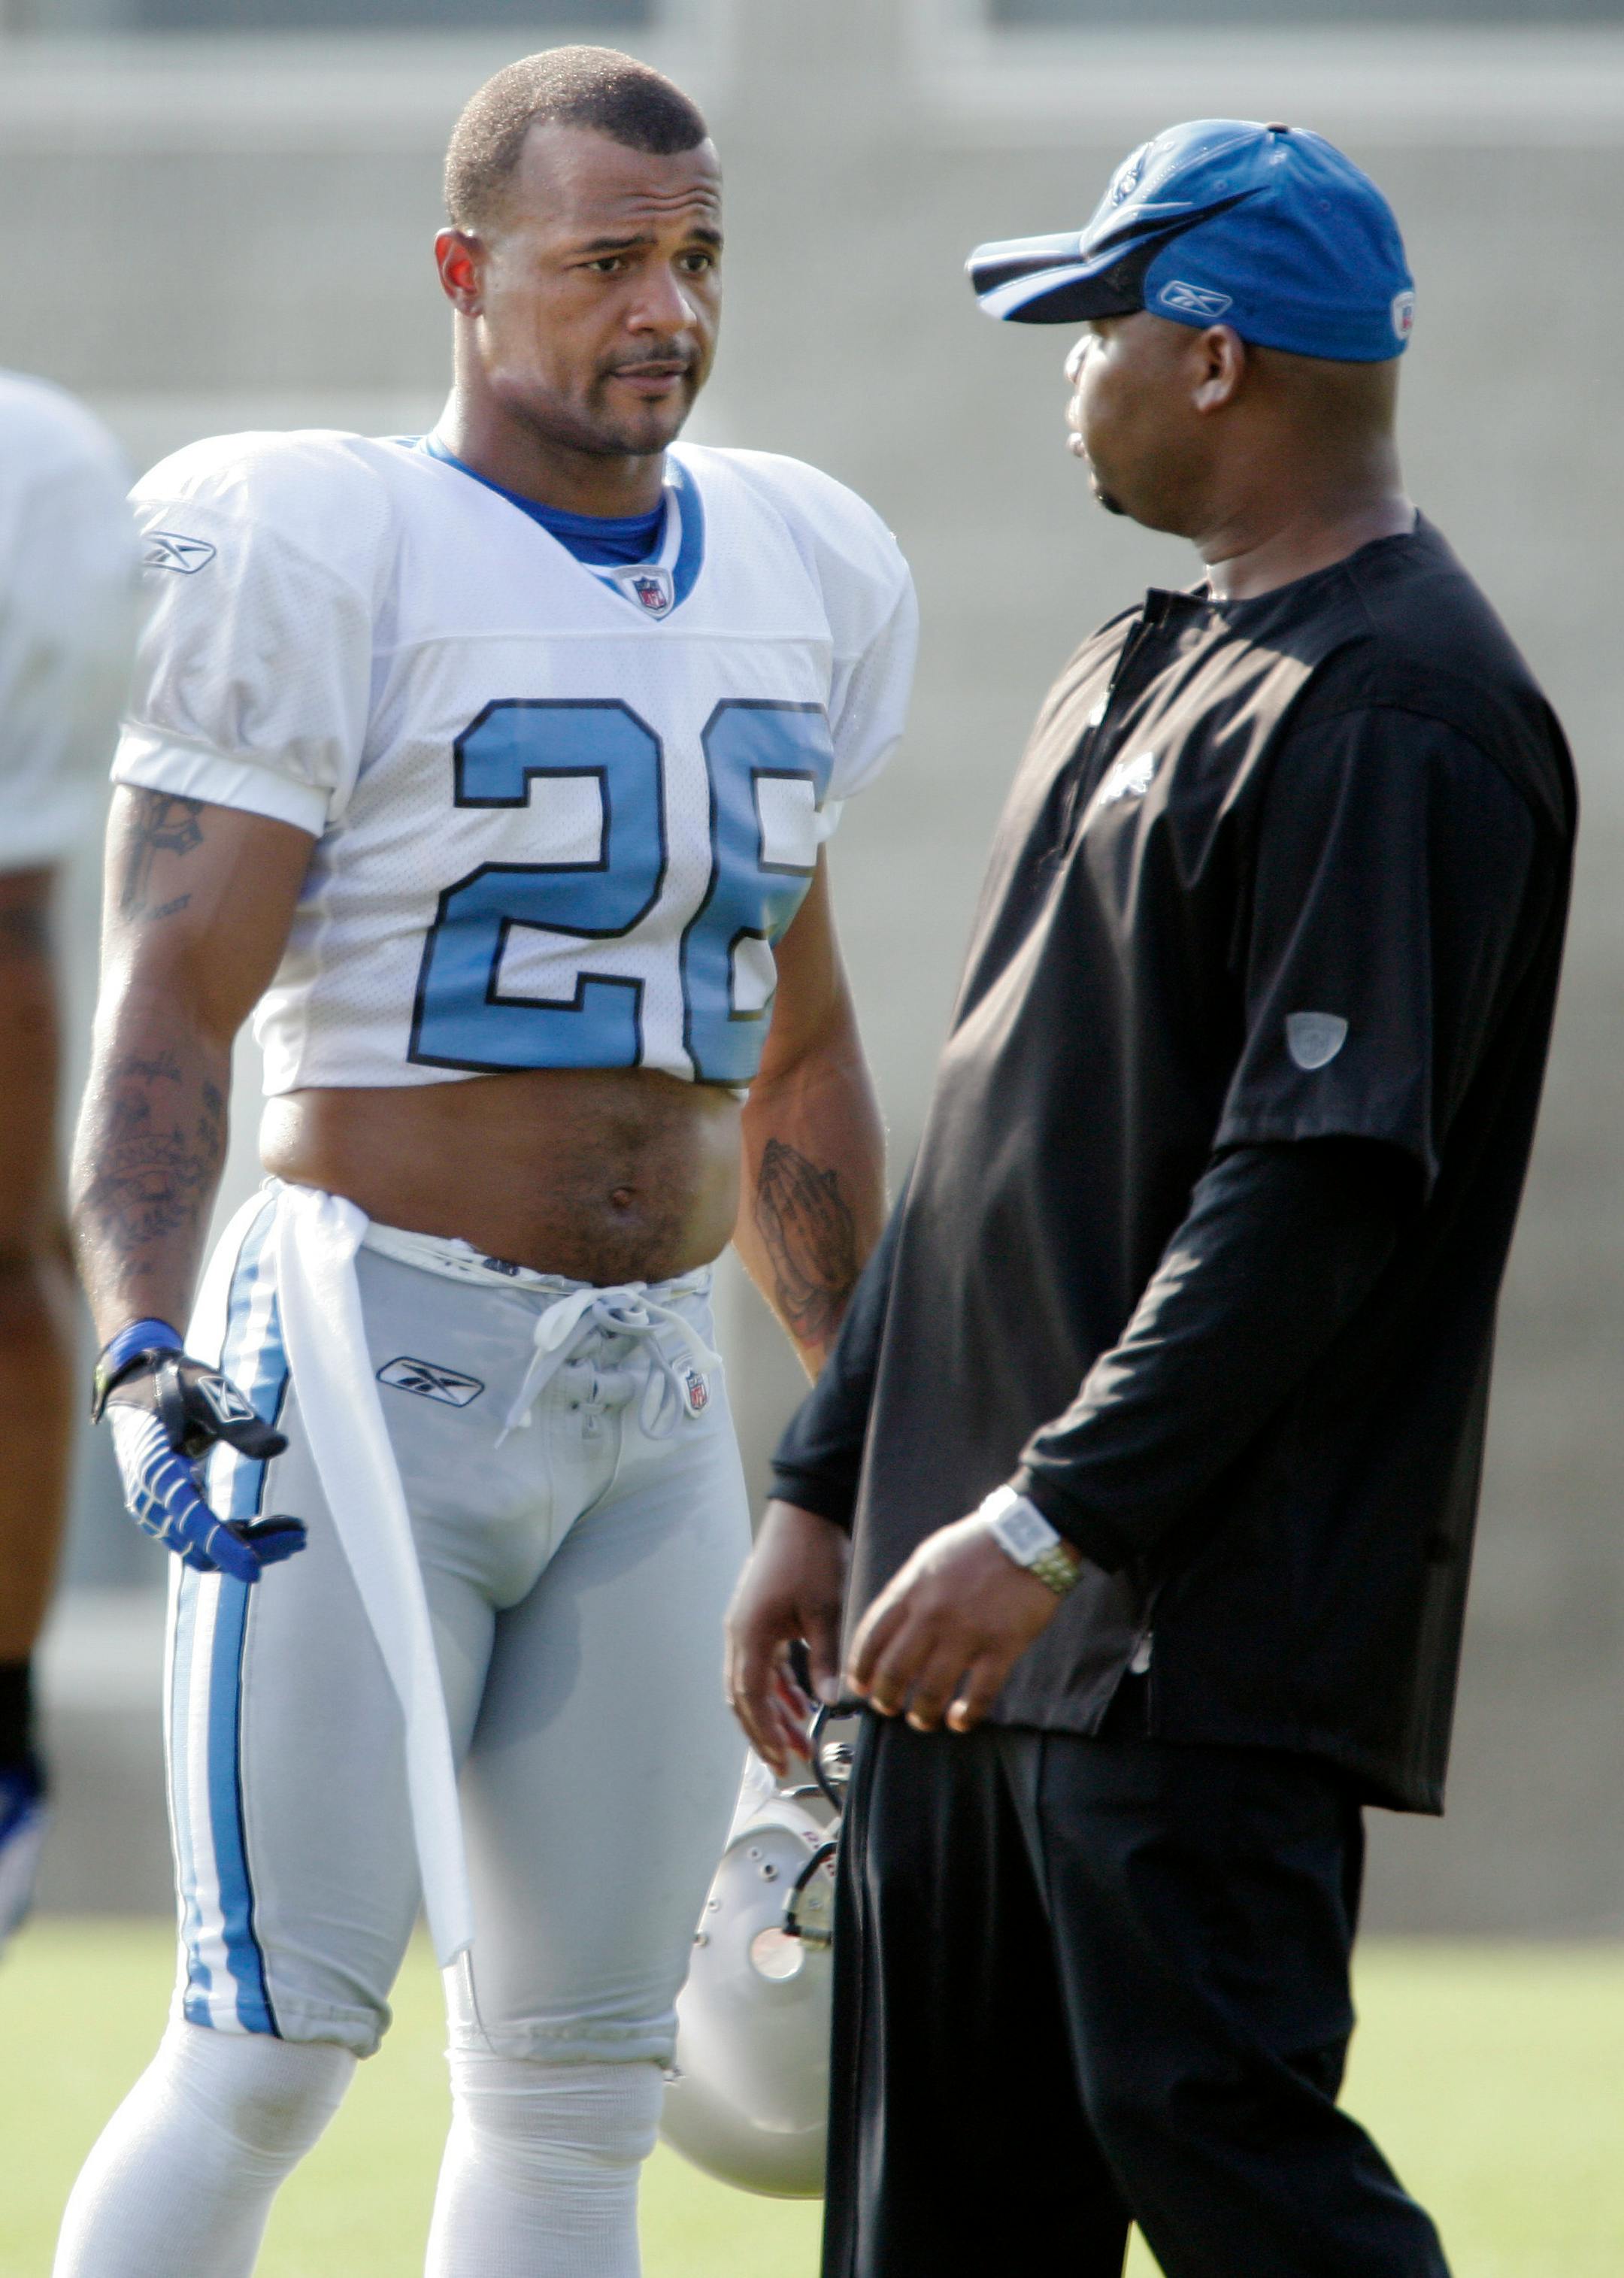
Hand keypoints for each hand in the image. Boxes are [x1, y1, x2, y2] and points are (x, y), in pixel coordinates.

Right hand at [104, 1349, 306, 1581]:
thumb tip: (279, 1448)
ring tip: (296, 1533)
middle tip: (301, 1536)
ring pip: (204, 1549)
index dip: (224, 1546)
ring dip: (250, 1547)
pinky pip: (202, 1537)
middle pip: (202, 1545)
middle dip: (253, 1549)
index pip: (192, 1519)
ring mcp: (156, 1510)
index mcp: (156, 1468)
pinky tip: (273, 1527)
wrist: (136, 1383)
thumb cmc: (174, 1383)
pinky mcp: (168, 1510)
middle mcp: (151, 1499)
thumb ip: (237, 1420)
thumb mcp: (204, 1390)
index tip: (255, 1569)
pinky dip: (236, 1538)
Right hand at [725, 1499, 850, 1776]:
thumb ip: (825, 1659)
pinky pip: (761, 1664)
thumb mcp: (825, 1610)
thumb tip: (830, 1703)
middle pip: (743, 1696)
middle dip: (764, 1731)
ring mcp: (745, 1625)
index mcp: (749, 1633)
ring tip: (799, 1740)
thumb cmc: (812, 1554)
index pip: (750, 1697)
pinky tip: (800, 1703)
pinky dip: (777, 1687)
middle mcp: (739, 1633)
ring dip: (773, 1712)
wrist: (804, 1511)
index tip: (781, 1758)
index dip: (764, 1731)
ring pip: (751, 1682)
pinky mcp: (757, 1619)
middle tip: (787, 1762)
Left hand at [845, 1513, 1071, 1735]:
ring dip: (921, 1714)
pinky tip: (960, 1721)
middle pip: (894, 1671)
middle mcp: (932, 1614)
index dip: (860, 1668)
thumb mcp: (930, 1557)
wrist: (1030, 1535)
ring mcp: (966, 1633)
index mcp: (911, 1590)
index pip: (872, 1637)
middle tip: (886, 1708)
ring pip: (931, 1690)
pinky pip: (978, 1695)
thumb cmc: (978, 1545)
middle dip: (885, 1698)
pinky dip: (965, 1716)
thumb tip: (891, 1625)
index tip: (860, 1685)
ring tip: (921, 1720)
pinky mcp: (1001, 1647)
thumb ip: (908, 1590)